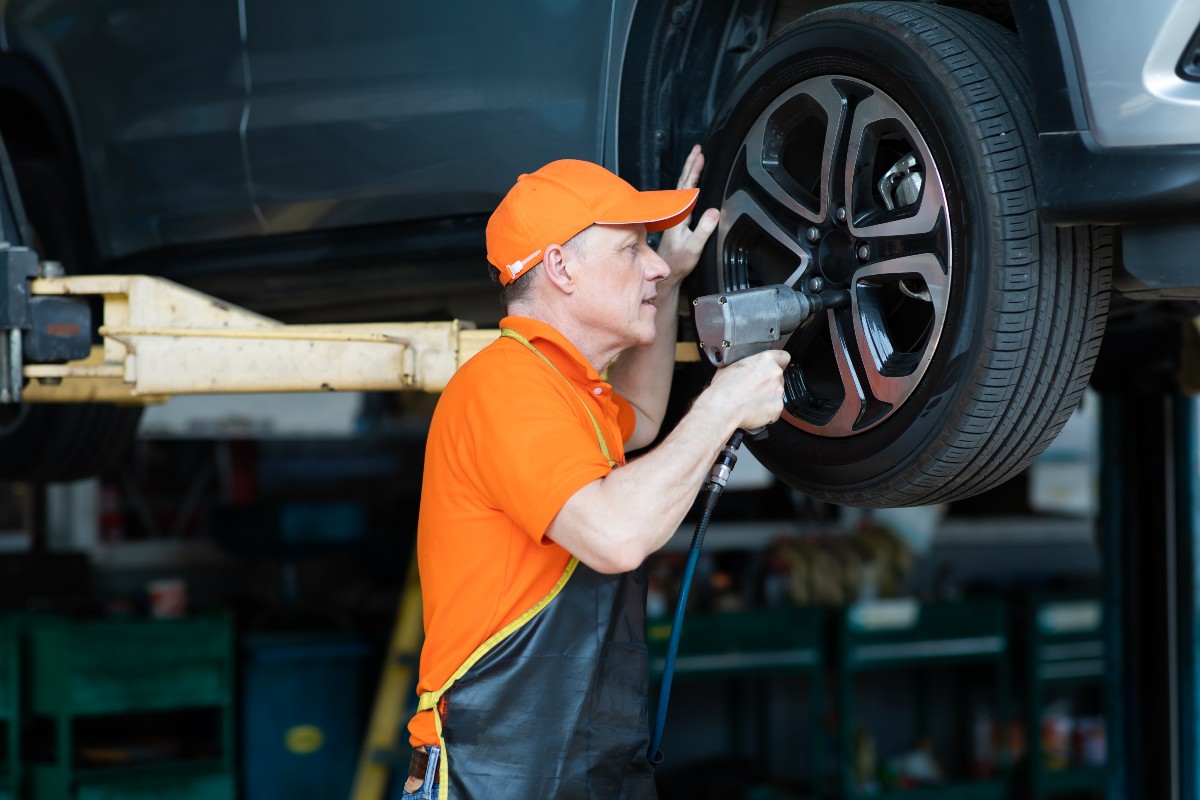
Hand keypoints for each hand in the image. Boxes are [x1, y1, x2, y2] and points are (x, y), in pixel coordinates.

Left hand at [656, 144, 719, 289]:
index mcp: (679, 214)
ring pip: (682, 188)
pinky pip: (684, 197)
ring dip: (690, 173)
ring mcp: (675, 216)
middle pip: (683, 182)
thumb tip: (714, 211)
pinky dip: (689, 185)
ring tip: (696, 160)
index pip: (686, 186)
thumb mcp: (695, 246)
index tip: (699, 155)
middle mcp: (675, 212)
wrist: (667, 273)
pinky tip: (692, 184)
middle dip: (691, 165)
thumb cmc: (679, 261)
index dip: (693, 170)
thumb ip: (704, 229)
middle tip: (698, 149)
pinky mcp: (678, 220)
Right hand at [704, 350, 790, 431]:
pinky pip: (774, 408)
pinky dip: (766, 411)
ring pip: (776, 394)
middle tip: (753, 388)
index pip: (783, 357)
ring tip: (750, 401)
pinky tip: (753, 410)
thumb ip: (743, 364)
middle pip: (778, 377)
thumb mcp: (729, 366)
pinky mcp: (777, 408)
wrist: (722, 409)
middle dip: (768, 383)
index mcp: (765, 360)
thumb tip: (741, 366)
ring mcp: (778, 392)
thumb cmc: (724, 389)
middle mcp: (775, 374)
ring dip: (767, 397)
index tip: (774, 367)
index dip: (779, 362)